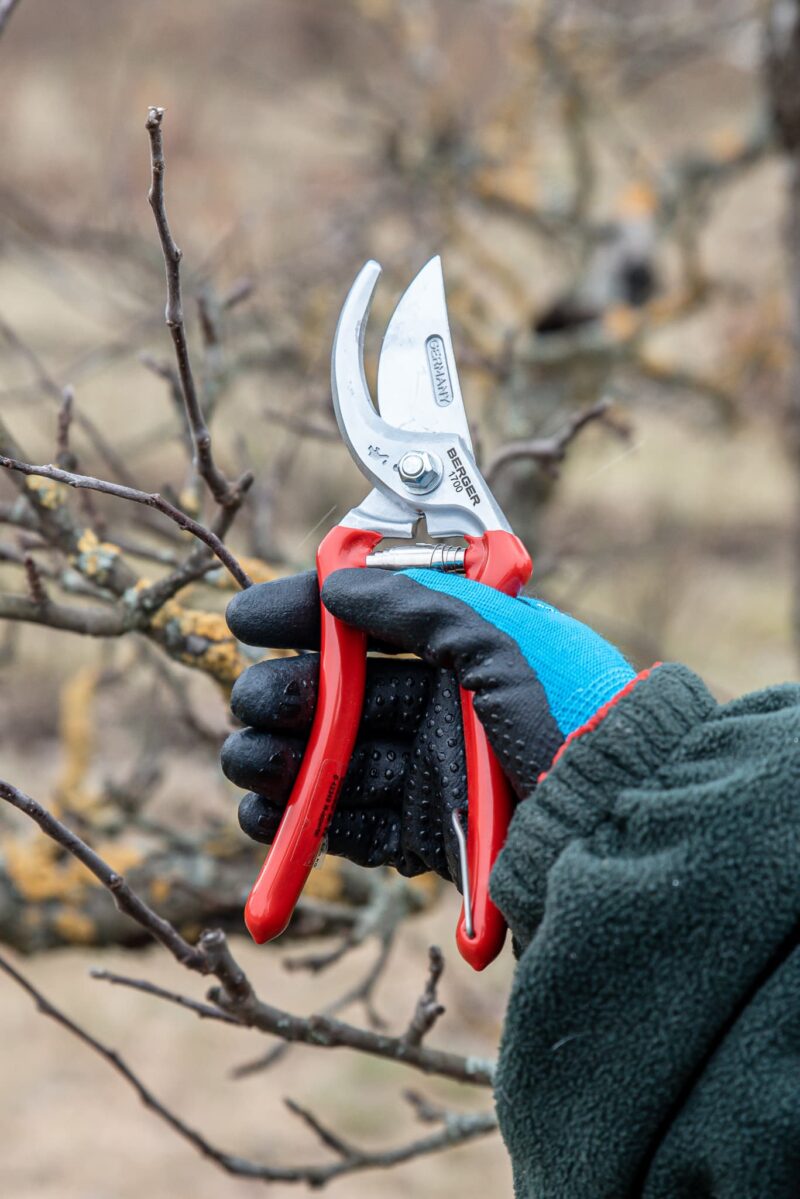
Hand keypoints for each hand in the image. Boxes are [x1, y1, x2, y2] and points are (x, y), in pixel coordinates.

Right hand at [222, 567, 634, 884]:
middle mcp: (445, 706)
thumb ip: (421, 604)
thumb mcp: (504, 637)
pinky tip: (266, 813)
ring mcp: (436, 770)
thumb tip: (338, 587)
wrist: (620, 822)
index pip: (369, 619)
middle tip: (251, 703)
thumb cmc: (574, 714)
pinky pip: (353, 823)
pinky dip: (305, 820)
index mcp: (466, 648)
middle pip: (342, 694)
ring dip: (283, 759)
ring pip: (338, 759)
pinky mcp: (432, 833)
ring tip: (245, 761)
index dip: (304, 613)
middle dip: (286, 694)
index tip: (247, 620)